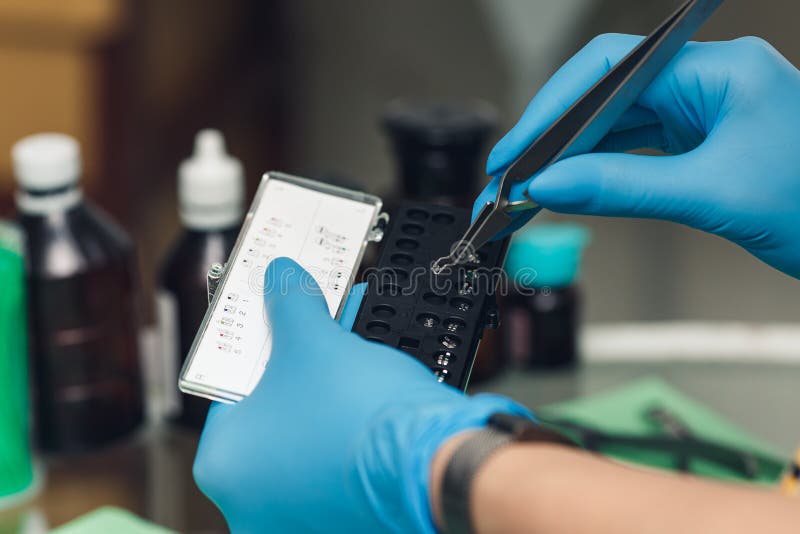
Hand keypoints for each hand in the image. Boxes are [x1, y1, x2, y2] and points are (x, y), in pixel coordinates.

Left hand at [193, 257, 528, 532]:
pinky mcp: (341, 520)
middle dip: (300, 373)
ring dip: (326, 398)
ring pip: (307, 440)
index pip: (229, 390)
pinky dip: (346, 428)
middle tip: (317, 340)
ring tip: (348, 357)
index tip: (279, 332)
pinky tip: (365, 393)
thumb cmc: (362, 419)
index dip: (260, 352)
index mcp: (226, 463)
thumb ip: (289, 304)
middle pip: (272, 416)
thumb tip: (282, 277)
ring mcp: (298, 519)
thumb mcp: (316, 341)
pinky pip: (335, 462)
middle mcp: (252, 503)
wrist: (438, 465)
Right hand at [477, 34, 799, 277]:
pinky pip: (637, 146)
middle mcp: (709, 81)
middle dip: (554, 135)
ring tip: (531, 185)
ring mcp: (704, 110)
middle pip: (606, 95)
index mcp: (720, 71)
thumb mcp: (712, 196)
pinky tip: (573, 184)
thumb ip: (623, 188)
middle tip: (512, 172)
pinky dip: (601, 167)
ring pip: (618, 123)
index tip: (518, 149)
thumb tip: (552, 186)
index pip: (610, 70)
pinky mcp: (702, 140)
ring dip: (572, 155)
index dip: (553, 108)